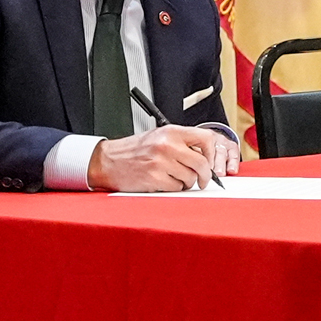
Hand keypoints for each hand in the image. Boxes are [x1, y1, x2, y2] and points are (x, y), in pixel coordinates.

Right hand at [87, 125, 239, 191]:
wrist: (108, 160)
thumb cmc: (133, 150)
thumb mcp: (159, 136)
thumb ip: (181, 142)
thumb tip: (205, 155)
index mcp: (171, 132)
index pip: (206, 138)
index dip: (212, 153)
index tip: (210, 162)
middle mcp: (167, 145)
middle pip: (201, 163)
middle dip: (205, 175)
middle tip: (203, 180)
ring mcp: (161, 162)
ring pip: (190, 178)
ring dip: (187, 182)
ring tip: (175, 178)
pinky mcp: (154, 178)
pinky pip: (176, 188)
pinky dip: (174, 188)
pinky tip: (164, 182)